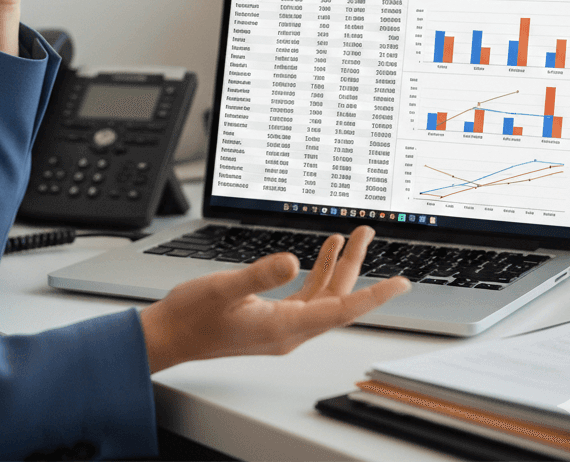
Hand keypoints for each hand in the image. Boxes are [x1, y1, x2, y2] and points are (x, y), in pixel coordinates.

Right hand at [140, 226, 409, 372]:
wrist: (169, 336)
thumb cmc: (192, 317)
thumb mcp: (224, 288)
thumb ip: (259, 275)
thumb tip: (293, 262)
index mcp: (284, 327)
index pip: (341, 309)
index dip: (374, 295)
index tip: (401, 283)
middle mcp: (289, 330)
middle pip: (336, 298)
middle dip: (357, 265)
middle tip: (368, 233)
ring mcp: (280, 325)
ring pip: (322, 294)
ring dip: (337, 266)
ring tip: (349, 236)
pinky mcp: (269, 318)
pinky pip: (305, 296)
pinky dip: (316, 272)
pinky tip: (317, 255)